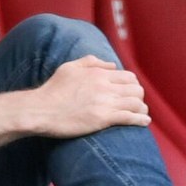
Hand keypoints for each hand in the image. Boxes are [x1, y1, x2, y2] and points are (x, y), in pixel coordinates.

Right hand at [25, 55, 148, 137]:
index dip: (133, 85)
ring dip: (142, 109)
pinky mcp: (103, 118)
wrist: (40, 110)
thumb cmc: (52, 90)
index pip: (128, 77)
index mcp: (98, 74)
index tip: (131, 92)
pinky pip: (130, 117)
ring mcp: (105, 102)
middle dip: (139, 97)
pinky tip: (144, 122)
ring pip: (136, 103)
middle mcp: (105, 86)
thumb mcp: (69, 67)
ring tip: (142, 114)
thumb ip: (91, 62)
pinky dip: (140, 120)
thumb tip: (111, 65)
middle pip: (135, 89)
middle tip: (137, 104)